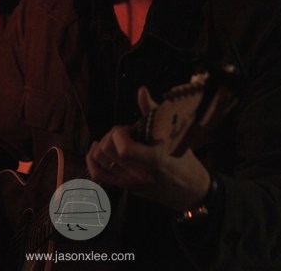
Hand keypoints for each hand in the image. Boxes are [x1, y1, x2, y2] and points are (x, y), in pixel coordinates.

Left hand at [85, 87, 211, 210]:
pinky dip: (91, 159)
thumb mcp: (173, 134)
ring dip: (103, 144)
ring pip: (99, 159)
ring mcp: (129, 181)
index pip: (124, 149)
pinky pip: (97, 174)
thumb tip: (141, 90)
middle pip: (107, 150)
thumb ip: (153, 112)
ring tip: (116, 140)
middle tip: (125, 133)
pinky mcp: (124, 186)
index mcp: (154, 159)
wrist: (188, 189)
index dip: (119, 133)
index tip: (129, 128)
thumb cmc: (183, 159)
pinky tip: (97, 149)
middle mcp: (139, 172)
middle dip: (112, 135)